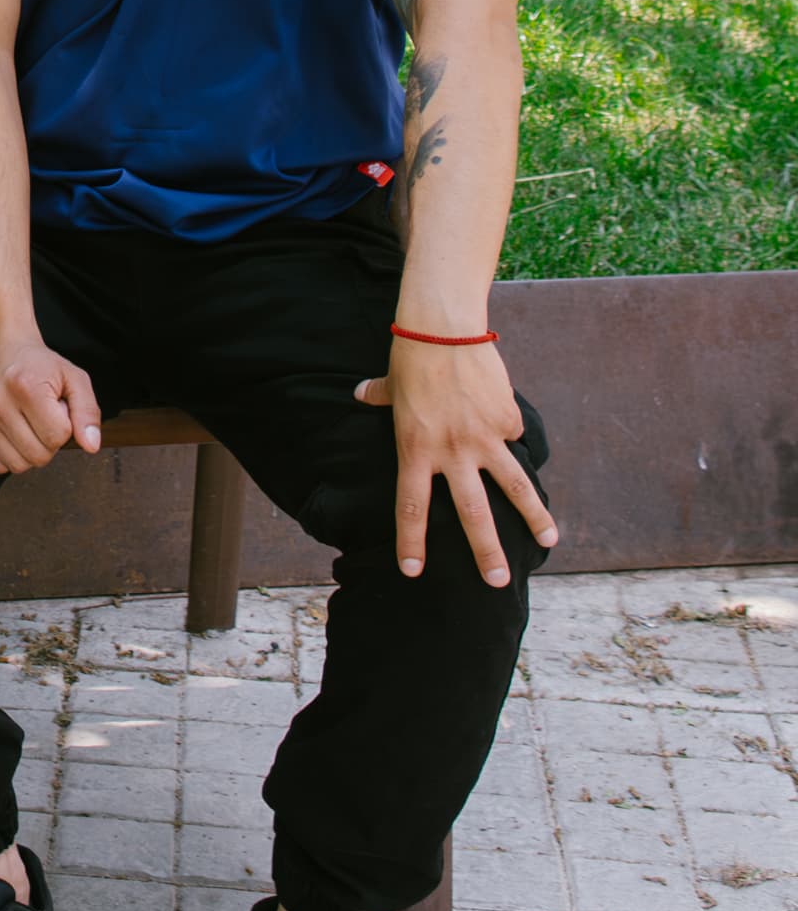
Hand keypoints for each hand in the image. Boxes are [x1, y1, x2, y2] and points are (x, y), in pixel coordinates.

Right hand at [0, 326, 103, 477]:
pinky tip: (12, 433)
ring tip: (27, 424)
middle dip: (48, 442)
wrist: (1, 346)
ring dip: (29, 451)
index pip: (58, 436)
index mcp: (26, 386)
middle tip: (42, 418)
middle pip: (38, 456)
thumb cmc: (39, 364)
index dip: (65, 427)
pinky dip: (9, 455)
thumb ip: (87, 412)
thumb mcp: (74, 378)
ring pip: (17, 465)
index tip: (57, 409)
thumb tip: (91, 446)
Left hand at [360, 336, 556, 585]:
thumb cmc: (410, 354)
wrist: (443, 326)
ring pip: (514, 488)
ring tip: (549, 543)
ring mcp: (483, 438)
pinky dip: (515, 441)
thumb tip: (360, 395)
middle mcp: (451, 451)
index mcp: (414, 449)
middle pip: (471, 513)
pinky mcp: (506, 419)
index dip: (411, 541)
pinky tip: (517, 439)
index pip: (411, 506)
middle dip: (486, 552)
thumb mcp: (390, 383)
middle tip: (496, 583)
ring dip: (533, 518)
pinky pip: (513, 437)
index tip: (413, 571)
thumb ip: (378, 397)